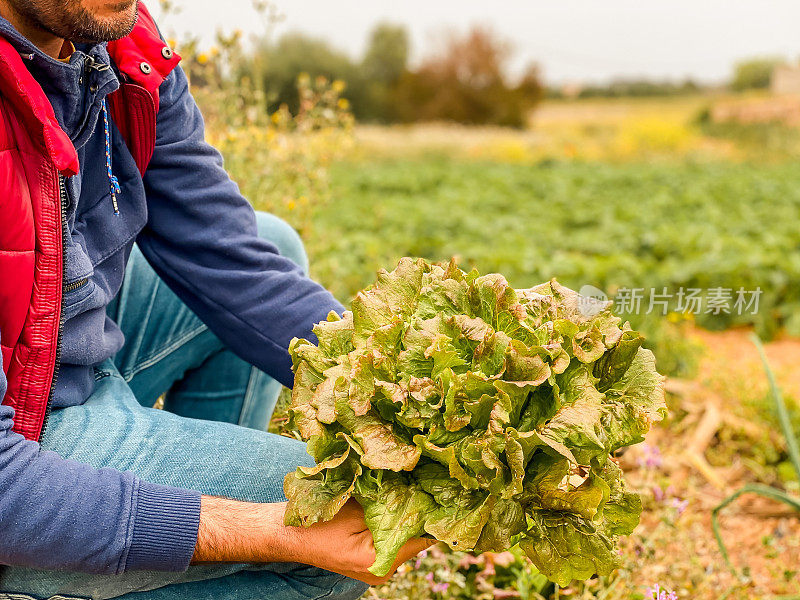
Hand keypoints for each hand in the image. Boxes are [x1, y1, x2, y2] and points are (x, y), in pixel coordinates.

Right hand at [193, 496, 432, 585]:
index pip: (422, 537)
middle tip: (436, 478)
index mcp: (379, 561)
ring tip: (422, 482)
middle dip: (425, 508)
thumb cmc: (314, 519)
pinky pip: (394, 535)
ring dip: (411, 511)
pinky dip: (398, 517)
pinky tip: (402, 496)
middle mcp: (383, 569)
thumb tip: (421, 484)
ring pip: (407, 535)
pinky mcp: (372, 555)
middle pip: (417, 537)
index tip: (447, 487)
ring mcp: (378, 565)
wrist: (284, 531)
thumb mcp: (354, 504)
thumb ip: (386, 498)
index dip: (435, 511)